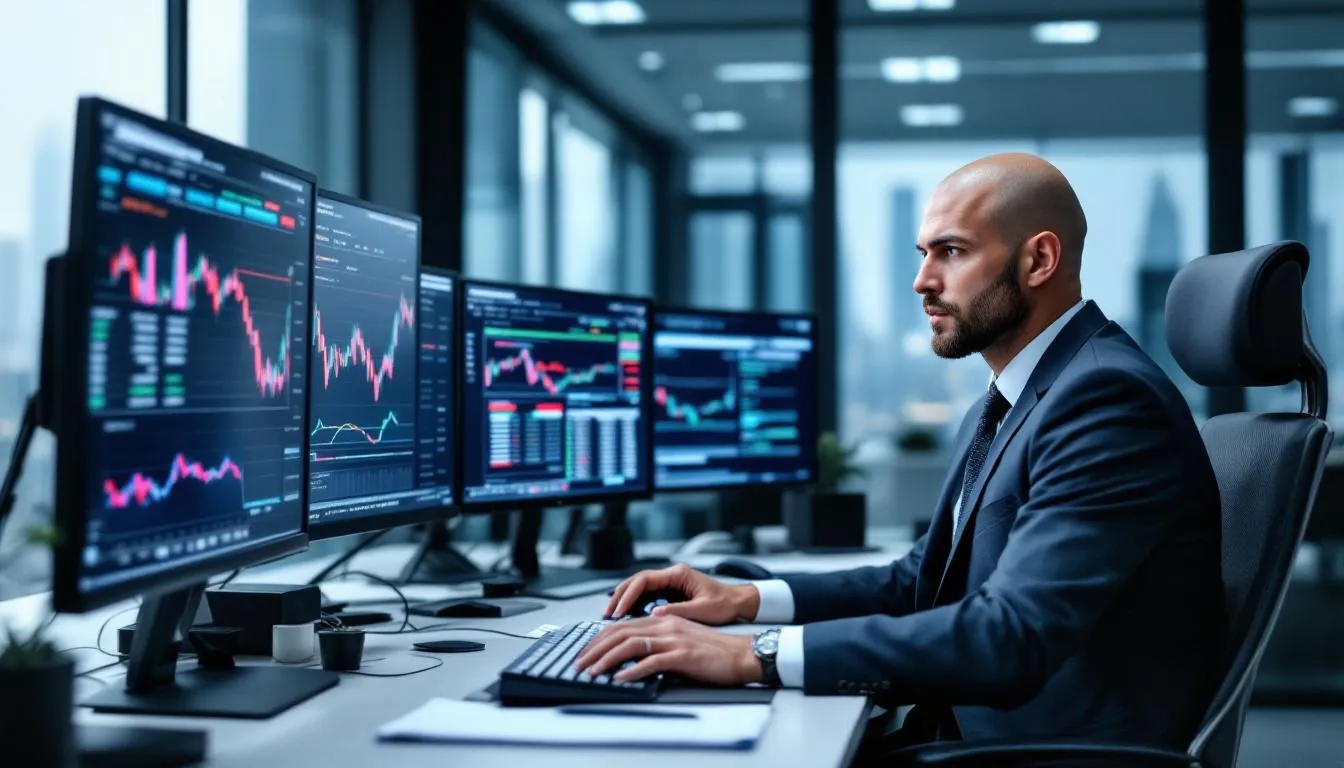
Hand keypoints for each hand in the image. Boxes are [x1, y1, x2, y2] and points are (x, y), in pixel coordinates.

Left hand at [577, 615, 761, 686]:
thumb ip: (657, 643)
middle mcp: (666, 625)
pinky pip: (651, 661)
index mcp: (663, 620)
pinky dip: (631, 670)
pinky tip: (620, 678)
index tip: (586, 651)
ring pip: (631, 644)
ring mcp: (674, 639)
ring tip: (593, 671)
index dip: (600, 638)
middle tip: (580, 662)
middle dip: (595, 648)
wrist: (741, 654)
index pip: (623, 625)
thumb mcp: (680, 641)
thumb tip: (631, 656)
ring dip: (607, 659)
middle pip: (621, 632)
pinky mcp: (683, 655)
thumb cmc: (713, 651)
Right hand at [605, 563, 759, 625]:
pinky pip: (647, 594)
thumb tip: (654, 614)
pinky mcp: (671, 592)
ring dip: (625, 599)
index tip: (619, 610)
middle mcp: (672, 575)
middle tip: (608, 613)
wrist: (738, 602)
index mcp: (679, 574)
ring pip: (639, 587)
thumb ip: (679, 611)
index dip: (629, 594)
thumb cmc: (725, 604)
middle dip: (620, 596)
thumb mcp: (703, 610)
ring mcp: (670, 582)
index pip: (645, 579)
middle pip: (637, 581)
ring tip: (612, 615)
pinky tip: (626, 616)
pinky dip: (634, 604)